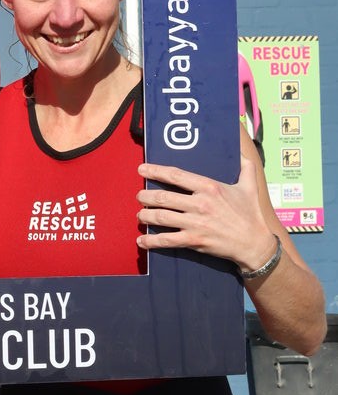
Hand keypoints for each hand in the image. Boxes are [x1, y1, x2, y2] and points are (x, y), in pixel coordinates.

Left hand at [136, 154, 277, 272]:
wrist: (254, 243)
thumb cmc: (250, 214)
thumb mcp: (250, 186)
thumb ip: (245, 167)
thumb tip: (243, 152)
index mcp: (209, 187)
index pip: (176, 175)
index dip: (156, 171)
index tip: (142, 169)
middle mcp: (200, 203)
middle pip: (163, 197)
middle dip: (145, 196)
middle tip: (139, 196)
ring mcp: (195, 223)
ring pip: (161, 217)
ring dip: (145, 215)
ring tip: (139, 215)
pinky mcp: (194, 240)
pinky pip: (167, 240)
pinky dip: (152, 240)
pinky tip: (142, 240)